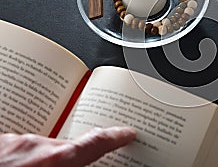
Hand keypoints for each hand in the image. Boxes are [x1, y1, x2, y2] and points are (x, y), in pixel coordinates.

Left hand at [0, 127, 135, 166]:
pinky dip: (16, 160)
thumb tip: (86, 164)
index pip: (95, 144)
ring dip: (35, 162)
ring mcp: (13, 142)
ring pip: (35, 149)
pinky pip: (14, 148)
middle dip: (64, 158)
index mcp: (55, 162)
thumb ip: (70, 166)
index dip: (114, 137)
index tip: (127, 132)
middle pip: (63, 146)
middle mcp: (36, 147)